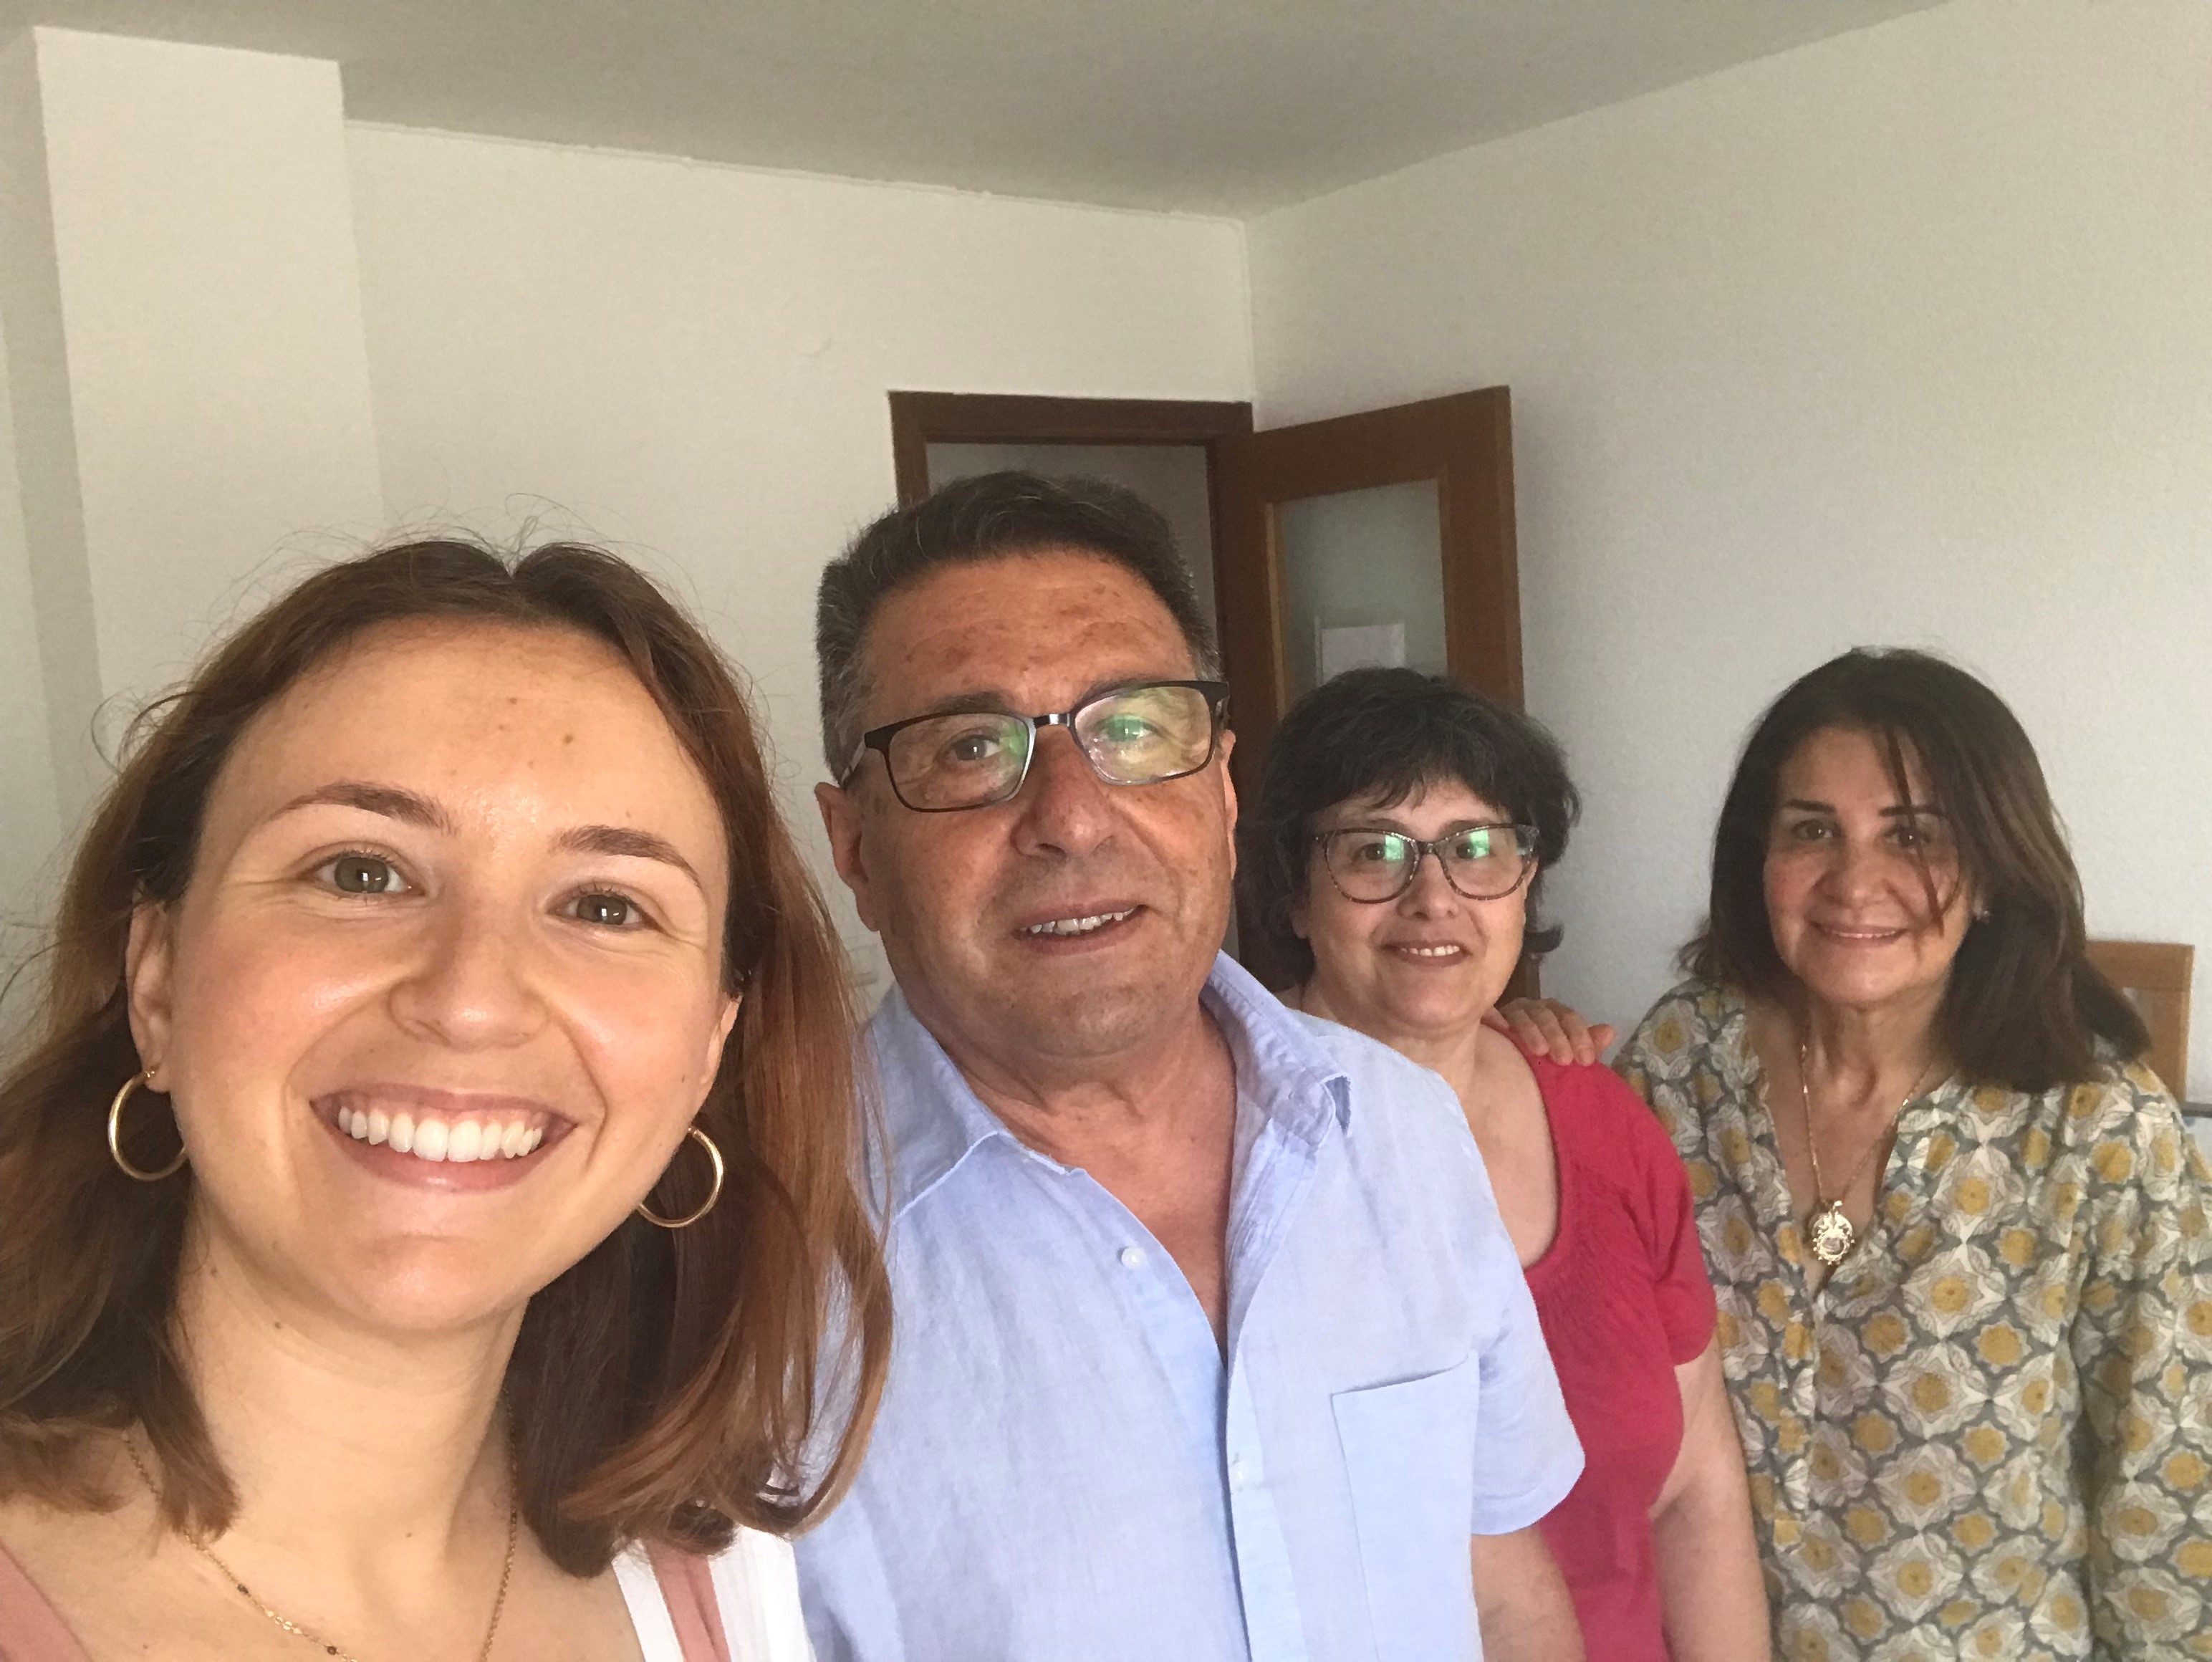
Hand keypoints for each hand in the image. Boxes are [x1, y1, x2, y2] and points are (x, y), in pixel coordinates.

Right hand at [1484, 998, 1615, 1065]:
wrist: (1502, 1072)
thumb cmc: (1539, 1061)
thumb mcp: (1566, 1055)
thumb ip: (1586, 1045)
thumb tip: (1610, 1031)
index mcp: (1551, 1014)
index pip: (1568, 1017)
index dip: (1579, 1036)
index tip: (1585, 1060)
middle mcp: (1530, 1009)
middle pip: (1545, 1013)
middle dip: (1558, 1036)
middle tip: (1564, 1061)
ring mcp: (1506, 1012)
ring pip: (1521, 1014)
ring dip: (1531, 1030)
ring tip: (1538, 1052)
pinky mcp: (1483, 1019)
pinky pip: (1488, 1012)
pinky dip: (1495, 1018)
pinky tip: (1501, 1030)